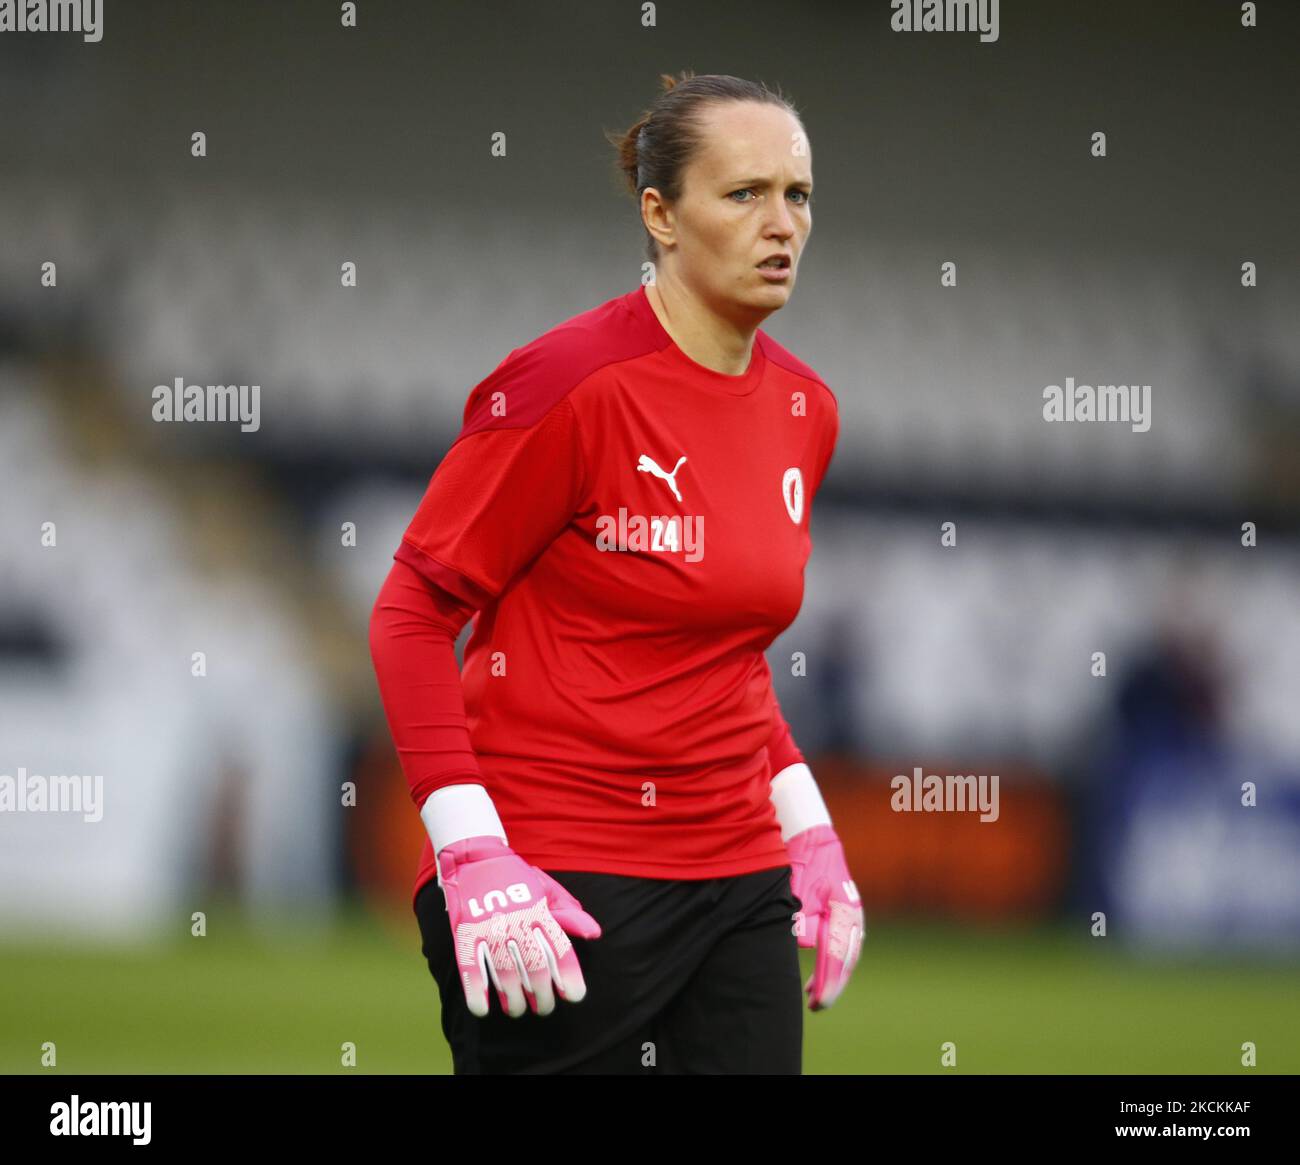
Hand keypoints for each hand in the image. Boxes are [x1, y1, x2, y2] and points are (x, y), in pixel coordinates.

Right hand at [435, 835, 601, 1017]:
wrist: (476, 856)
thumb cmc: (516, 877)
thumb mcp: (546, 889)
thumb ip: (568, 914)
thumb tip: (594, 933)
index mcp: (539, 910)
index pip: (560, 949)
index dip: (569, 976)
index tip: (574, 996)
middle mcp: (517, 920)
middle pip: (535, 967)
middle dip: (542, 995)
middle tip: (544, 1008)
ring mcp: (490, 927)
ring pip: (506, 973)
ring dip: (514, 999)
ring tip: (518, 1009)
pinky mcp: (466, 931)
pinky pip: (471, 966)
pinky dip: (476, 990)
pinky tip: (483, 1008)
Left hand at [787, 823, 864, 1010]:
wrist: (817, 841)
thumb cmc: (806, 863)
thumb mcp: (800, 885)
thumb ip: (802, 914)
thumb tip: (806, 945)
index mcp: (844, 912)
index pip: (837, 957)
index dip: (828, 983)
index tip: (818, 1002)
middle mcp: (854, 919)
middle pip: (845, 962)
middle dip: (831, 986)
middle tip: (815, 1006)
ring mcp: (854, 919)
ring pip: (846, 958)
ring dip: (832, 978)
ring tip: (812, 995)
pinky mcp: (848, 918)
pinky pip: (844, 949)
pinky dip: (834, 965)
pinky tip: (819, 974)